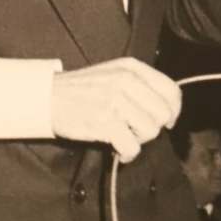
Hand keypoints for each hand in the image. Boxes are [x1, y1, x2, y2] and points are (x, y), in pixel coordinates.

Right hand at [51, 57, 181, 162]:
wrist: (47, 97)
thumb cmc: (83, 89)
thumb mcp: (114, 73)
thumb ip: (141, 85)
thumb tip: (168, 110)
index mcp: (132, 67)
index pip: (171, 90)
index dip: (173, 111)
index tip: (166, 121)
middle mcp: (126, 81)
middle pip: (163, 114)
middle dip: (153, 127)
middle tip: (135, 130)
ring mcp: (114, 101)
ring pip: (150, 131)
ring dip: (138, 140)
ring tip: (123, 136)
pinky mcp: (104, 122)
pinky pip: (132, 146)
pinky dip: (127, 153)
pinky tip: (118, 150)